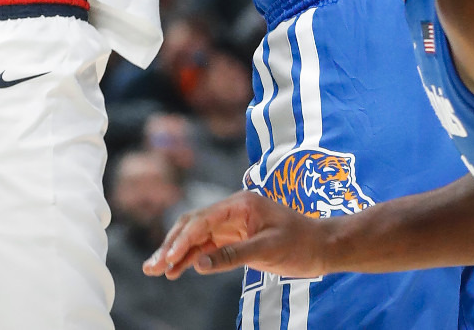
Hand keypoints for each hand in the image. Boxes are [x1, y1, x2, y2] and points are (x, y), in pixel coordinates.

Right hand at [143, 191, 334, 280]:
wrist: (322, 245)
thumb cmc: (300, 243)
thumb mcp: (269, 249)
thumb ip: (233, 255)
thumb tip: (199, 263)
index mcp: (240, 204)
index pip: (203, 220)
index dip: (182, 240)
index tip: (168, 259)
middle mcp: (232, 210)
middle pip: (193, 224)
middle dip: (171, 245)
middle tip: (152, 267)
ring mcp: (232, 224)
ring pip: (196, 236)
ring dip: (176, 252)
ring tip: (156, 270)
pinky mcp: (235, 237)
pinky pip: (207, 246)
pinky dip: (191, 257)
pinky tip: (177, 269)